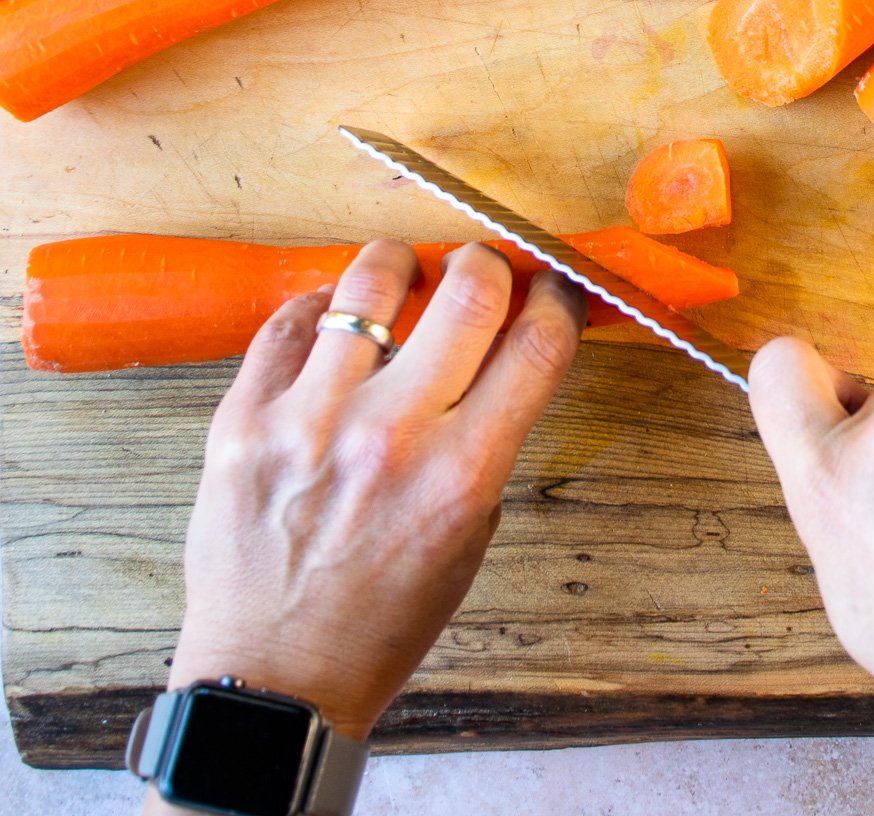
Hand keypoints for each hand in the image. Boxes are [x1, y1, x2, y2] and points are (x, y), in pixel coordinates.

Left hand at [165, 240, 584, 740]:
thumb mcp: (470, 537)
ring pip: (370, 281)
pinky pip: (290, 321)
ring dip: (399, 265)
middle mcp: (390, 437)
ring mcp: (310, 420)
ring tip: (401, 274)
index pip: (538, 344)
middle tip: (478, 270)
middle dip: (486, 263)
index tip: (552, 286)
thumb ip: (489, 439)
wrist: (273, 680)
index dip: (559, 298)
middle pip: (469, 290)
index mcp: (462, 474)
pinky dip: (321, 309)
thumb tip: (507, 348)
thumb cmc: (382, 618)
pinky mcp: (243, 419)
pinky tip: (333, 324)